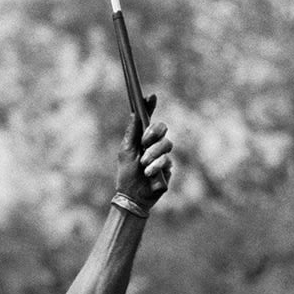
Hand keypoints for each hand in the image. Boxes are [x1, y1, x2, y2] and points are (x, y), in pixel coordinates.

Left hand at [115, 95, 172, 210]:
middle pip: (162, 128)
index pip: (148, 119)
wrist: (133, 196)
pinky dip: (156, 166)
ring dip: (153, 154)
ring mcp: (162, 155)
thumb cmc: (127, 175)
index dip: (150, 106)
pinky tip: (148, 173)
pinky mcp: (168, 167)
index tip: (150, 96)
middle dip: (154, 132)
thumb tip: (135, 113)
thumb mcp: (126, 152)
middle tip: (145, 141)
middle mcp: (153, 144)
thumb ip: (131, 133)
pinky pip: (167, 160)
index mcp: (141, 139)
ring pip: (166, 144)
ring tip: (144, 164)